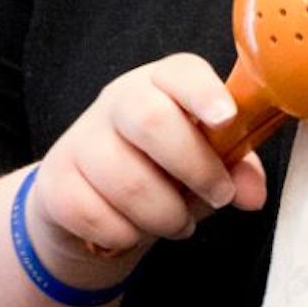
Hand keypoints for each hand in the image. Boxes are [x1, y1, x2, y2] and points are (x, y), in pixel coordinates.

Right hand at [25, 53, 268, 284]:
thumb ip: (237, 170)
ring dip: (164, 214)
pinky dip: (125, 234)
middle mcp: (118, 101)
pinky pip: (94, 215)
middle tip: (219, 196)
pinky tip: (133, 231)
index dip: (204, 93)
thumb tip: (252, 196)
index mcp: (162, 83)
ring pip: (127, 179)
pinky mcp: (55, 181)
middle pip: (150, 119)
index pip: (181, 72)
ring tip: (178, 222)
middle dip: (194, 166)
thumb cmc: (163, 169)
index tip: (226, 119)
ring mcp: (81, 139)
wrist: (92, 200)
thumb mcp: (206, 163)